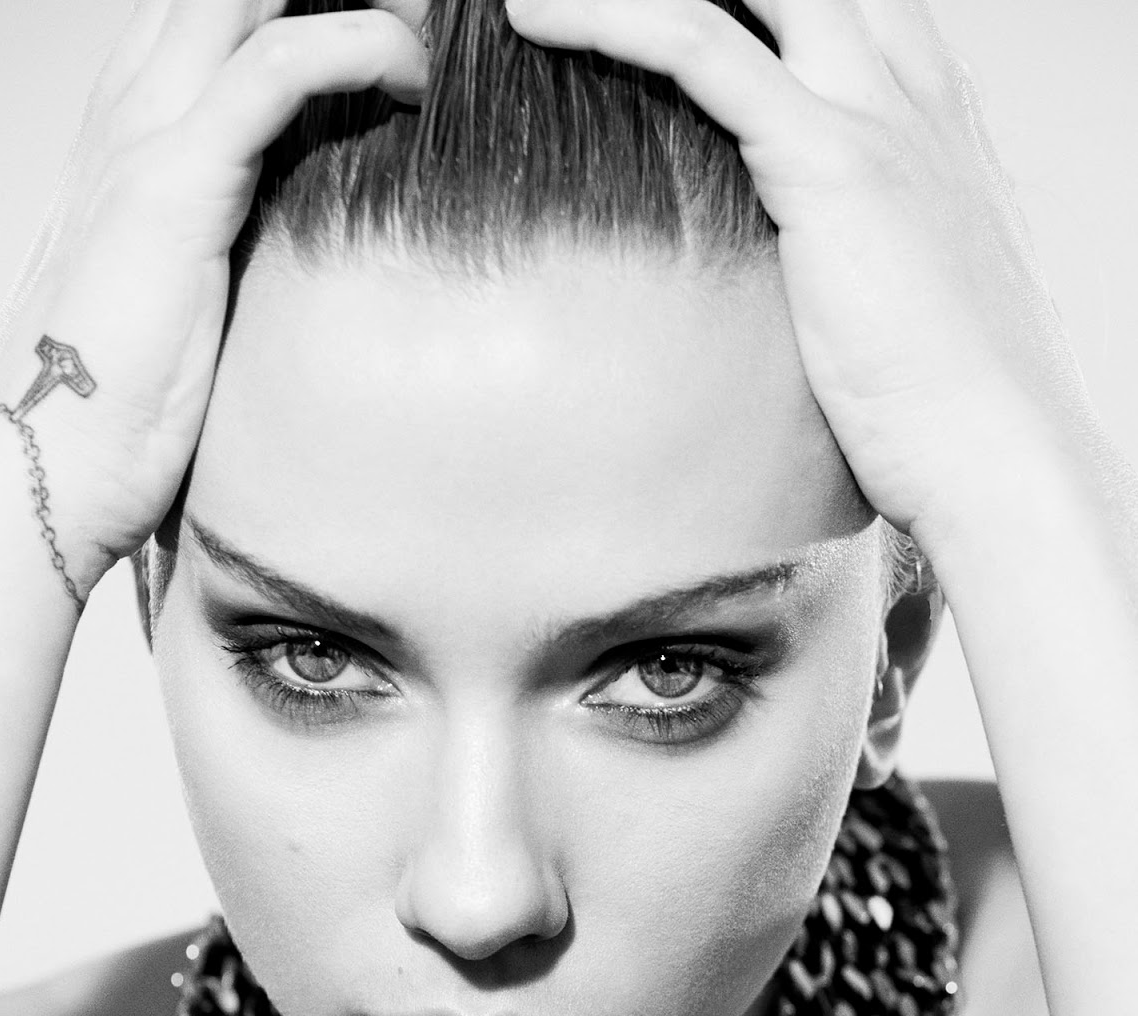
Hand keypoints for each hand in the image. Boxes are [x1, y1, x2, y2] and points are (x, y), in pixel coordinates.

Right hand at [0, 0, 428, 597]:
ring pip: (248, 0)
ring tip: (425, 35)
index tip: (389, 33)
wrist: (53, 462)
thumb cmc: (125, 402)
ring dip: (351, 3)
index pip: (213, 19)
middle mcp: (130, 116)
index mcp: (132, 136)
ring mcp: (145, 141)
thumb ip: (240, 241)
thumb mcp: (197, 295)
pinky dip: (352, 49)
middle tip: (417, 17)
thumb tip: (316, 242)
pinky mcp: (173, 185)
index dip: (299, 8)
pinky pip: (273, 69)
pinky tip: (408, 72)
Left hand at [504, 0, 1093, 551]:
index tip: (667, 16)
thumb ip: (854, 252)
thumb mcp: (904, 298)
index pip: (839, 7)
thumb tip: (795, 284)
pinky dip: (609, 18)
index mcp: (933, 120)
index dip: (758, 3)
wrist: (995, 452)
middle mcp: (911, 93)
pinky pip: (702, 48)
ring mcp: (876, 116)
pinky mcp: (831, 161)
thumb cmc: (944, 404)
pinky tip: (539, 15)